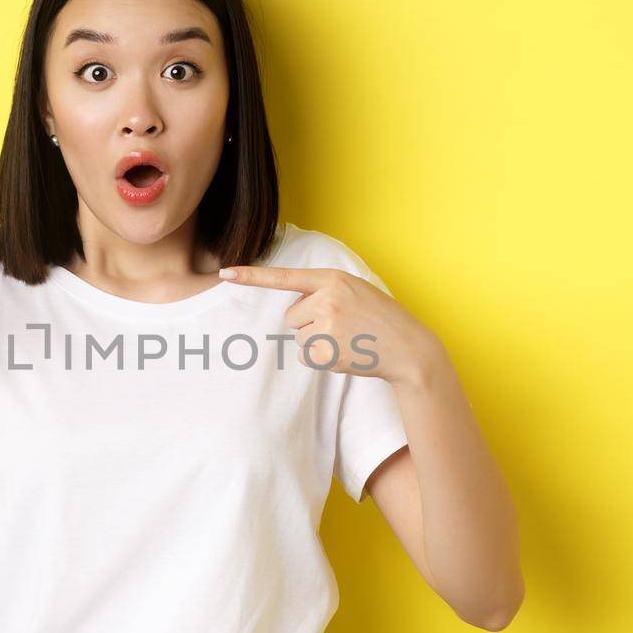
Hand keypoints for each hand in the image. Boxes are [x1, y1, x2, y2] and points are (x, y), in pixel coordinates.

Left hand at [218, 264, 440, 386]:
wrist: (407, 347)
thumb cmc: (378, 318)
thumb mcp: (354, 291)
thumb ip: (324, 291)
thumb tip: (291, 311)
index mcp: (332, 278)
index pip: (285, 276)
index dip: (252, 276)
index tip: (225, 273)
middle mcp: (326, 298)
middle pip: (291, 316)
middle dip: (309, 324)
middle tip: (341, 327)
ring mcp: (326, 325)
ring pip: (299, 337)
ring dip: (317, 342)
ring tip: (347, 340)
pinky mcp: (327, 350)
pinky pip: (306, 356)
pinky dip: (322, 358)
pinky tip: (346, 353)